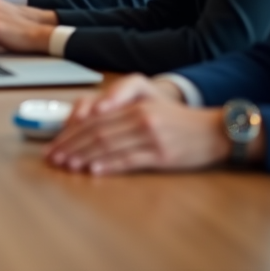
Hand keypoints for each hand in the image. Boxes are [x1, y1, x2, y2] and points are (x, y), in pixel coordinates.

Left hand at [46, 76, 235, 174]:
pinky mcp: (162, 155)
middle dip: (71, 145)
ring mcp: (151, 137)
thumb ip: (120, 106)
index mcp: (134, 105)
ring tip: (67, 165)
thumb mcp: (149, 101)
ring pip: (109, 146)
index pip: (94, 118)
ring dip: (84, 156)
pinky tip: (94, 169)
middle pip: (96, 132)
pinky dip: (109, 165)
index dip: (71, 131)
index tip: (55, 143)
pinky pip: (130, 160)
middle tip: (53, 157)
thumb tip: (88, 120)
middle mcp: (140, 118)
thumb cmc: (178, 119)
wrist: (215, 131)